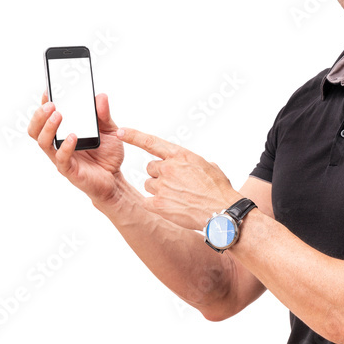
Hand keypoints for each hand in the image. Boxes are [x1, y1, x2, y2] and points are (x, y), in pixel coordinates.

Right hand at [28, 92, 123, 204]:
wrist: (115, 180)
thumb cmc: (108, 154)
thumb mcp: (110, 130)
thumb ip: (104, 114)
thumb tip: (100, 96)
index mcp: (64, 132)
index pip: (46, 117)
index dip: (44, 103)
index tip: (48, 90)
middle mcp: (58, 144)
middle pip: (36, 129)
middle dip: (39, 115)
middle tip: (50, 103)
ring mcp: (61, 157)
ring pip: (43, 142)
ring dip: (48, 127)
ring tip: (58, 115)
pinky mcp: (69, 170)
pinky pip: (61, 158)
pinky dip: (65, 146)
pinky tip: (73, 136)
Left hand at [115, 127, 241, 230]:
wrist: (222, 211)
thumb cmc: (218, 190)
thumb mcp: (208, 166)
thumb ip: (192, 162)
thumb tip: (190, 165)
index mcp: (180, 155)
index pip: (151, 142)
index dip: (133, 136)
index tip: (121, 132)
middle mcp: (168, 168)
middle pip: (150, 168)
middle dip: (159, 175)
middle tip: (176, 184)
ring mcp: (162, 186)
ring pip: (149, 184)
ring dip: (159, 190)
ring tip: (178, 197)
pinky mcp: (158, 204)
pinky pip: (148, 201)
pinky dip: (156, 204)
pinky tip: (171, 207)